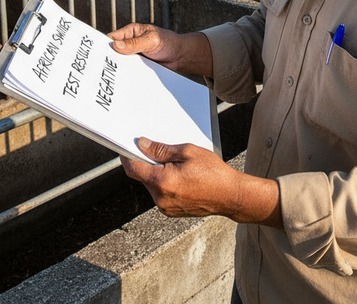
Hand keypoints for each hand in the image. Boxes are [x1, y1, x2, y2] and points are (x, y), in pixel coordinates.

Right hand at [109, 23, 212, 76]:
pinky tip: (123, 83)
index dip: (104, 46)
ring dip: (118, 70)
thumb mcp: (151, 40)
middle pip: (113, 53)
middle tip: (100, 70)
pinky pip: (129, 72)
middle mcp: (129, 44)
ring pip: (120, 64)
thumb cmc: (168, 42)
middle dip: (108, 60)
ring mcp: (133, 56)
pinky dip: (126, 76)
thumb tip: (116, 45)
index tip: (96, 55)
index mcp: (130, 32)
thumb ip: (134, 43)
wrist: (180, 56)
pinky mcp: (137, 67)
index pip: (112, 38)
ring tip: (111, 79)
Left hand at [121, 138, 281, 226]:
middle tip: (160, 151)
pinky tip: (180, 176)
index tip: (126, 146)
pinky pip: (160, 194)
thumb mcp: (187, 152)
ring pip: (151, 185)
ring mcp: (165, 207)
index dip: (127, 156)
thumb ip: (161, 149)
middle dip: (147, 163)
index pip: (133, 168)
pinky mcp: (171, 212)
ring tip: (177, 165)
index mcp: (162, 182)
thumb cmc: (212, 172)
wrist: (230, 195)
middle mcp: (160, 198)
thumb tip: (142, 145)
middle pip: (142, 176)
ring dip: (157, 173)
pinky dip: (165, 183)